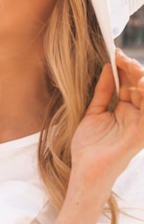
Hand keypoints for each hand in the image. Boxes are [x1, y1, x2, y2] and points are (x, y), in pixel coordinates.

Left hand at [70, 50, 143, 194]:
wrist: (85, 169)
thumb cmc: (89, 146)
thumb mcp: (94, 112)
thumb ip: (102, 92)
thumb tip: (106, 68)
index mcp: (125, 110)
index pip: (129, 84)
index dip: (123, 68)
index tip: (115, 54)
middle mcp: (136, 115)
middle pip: (140, 86)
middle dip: (132, 69)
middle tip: (121, 57)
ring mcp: (139, 124)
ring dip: (141, 79)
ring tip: (131, 66)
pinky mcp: (140, 133)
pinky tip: (140, 85)